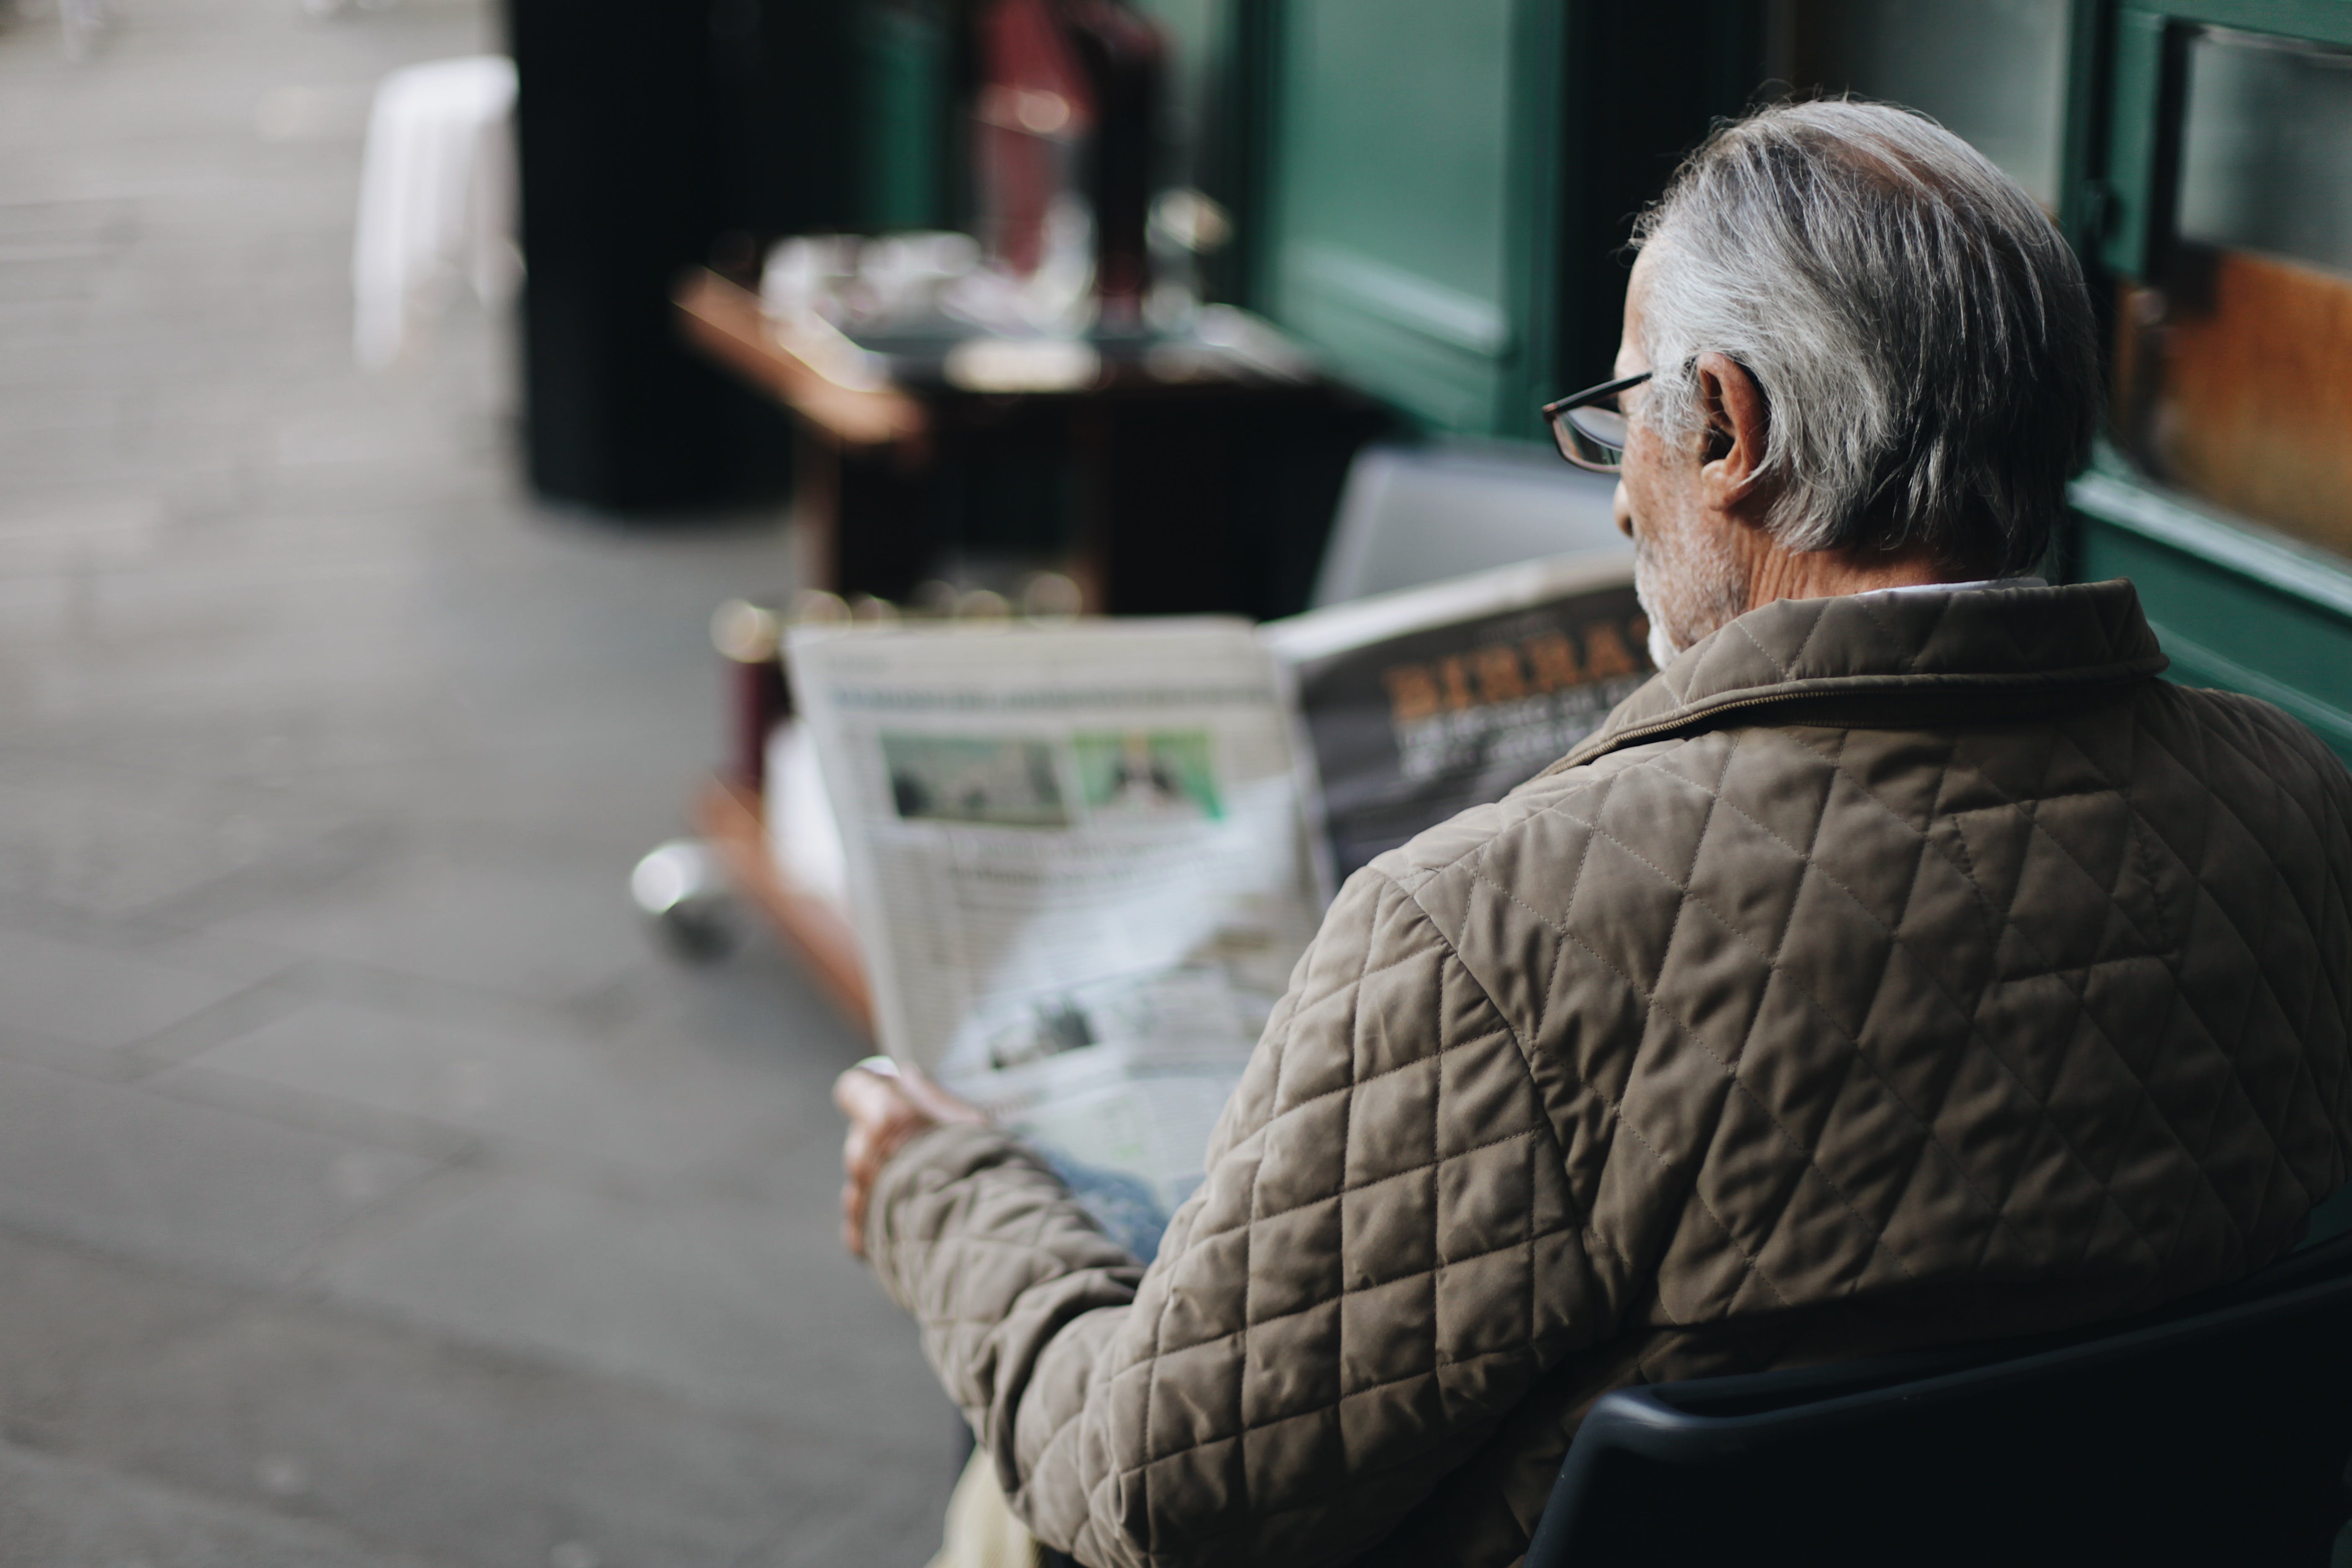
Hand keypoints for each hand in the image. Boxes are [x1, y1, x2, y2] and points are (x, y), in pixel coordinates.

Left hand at [833, 1059, 985, 1256]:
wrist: (986, 1245)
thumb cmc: (987, 1180)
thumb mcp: (974, 1126)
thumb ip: (932, 1098)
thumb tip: (908, 1076)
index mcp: (889, 1117)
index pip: (855, 1088)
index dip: (870, 1093)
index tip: (890, 1101)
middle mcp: (866, 1153)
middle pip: (863, 1138)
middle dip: (887, 1146)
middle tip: (928, 1158)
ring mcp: (860, 1196)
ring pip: (863, 1180)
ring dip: (885, 1185)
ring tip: (929, 1197)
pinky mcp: (861, 1236)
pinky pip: (863, 1222)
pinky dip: (883, 1223)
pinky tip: (916, 1225)